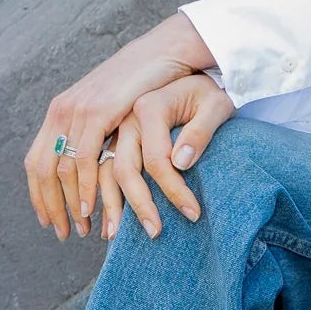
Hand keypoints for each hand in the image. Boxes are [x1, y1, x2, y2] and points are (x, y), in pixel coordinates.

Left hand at [25, 14, 216, 238]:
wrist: (162, 53)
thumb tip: (89, 162)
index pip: (36, 161)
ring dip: (68, 204)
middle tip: (62, 234)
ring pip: (59, 168)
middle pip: (40, 169)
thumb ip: (95, 132)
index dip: (39, 195)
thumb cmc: (144, 83)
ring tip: (81, 228)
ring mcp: (77, 110)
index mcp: (60, 111)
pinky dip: (85, 188)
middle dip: (50, 207)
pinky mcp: (97, 112)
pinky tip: (91, 207)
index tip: (49, 220)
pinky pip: (83, 159)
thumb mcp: (110, 110)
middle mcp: (61, 111)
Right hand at [98, 74, 236, 240]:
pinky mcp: (110, 137)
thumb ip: (200, 132)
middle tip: (154, 233)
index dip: (174, 190)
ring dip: (106, 205)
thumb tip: (181, 163)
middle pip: (122, 168)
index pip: (157, 159)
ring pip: (100, 171)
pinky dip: (95, 193)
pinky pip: (97, 168)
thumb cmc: (207, 93)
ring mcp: (113, 128)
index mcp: (148, 107)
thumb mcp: (215, 106)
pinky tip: (101, 217)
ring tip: (113, 236)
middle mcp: (125, 118)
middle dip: (137, 205)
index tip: (192, 213)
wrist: (190, 73)